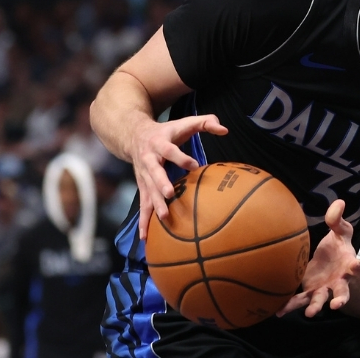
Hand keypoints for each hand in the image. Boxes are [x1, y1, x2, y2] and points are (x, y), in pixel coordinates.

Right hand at [132, 114, 227, 239]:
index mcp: (160, 143)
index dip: (181, 157)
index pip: (170, 150)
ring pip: (148, 190)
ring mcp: (143, 175)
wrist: (134, 135)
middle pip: (154, 172)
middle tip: (169, 194)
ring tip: (164, 218)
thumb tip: (224, 129)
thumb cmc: (167, 131)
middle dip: (161, 183)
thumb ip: (206, 122)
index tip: (194, 165)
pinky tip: (145, 236)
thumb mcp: (185, 122)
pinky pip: (142, 204)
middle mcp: (149, 159)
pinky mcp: (142, 186)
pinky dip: (143, 220)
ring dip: (154, 204)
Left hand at [278, 200, 359, 317]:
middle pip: (342, 292)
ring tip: (310, 314)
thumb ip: (338, 219)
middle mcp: (339, 281)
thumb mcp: (341, 231)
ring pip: (320, 300)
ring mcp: (324, 289)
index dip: (359, 268)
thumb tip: (339, 202)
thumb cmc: (338, 246)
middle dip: (341, 298)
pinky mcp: (309, 291)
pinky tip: (279, 311)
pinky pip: (299, 300)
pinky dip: (290, 306)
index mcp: (349, 265)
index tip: (358, 266)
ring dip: (315, 307)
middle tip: (337, 304)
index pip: (358, 268)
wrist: (330, 262)